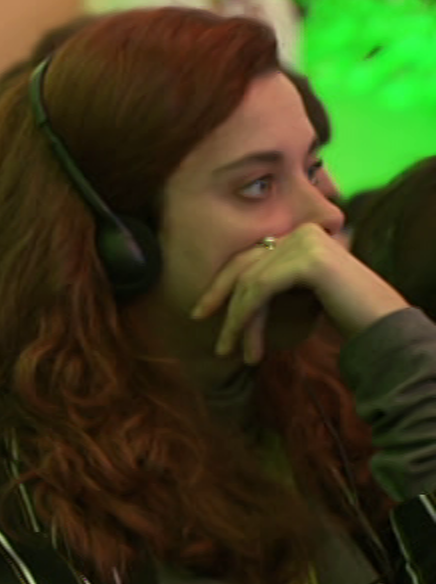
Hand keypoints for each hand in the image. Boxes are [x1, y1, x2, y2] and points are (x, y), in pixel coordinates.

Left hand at [191, 223, 408, 362]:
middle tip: (198, 321)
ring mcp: (305, 242)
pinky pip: (261, 289)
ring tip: (229, 351)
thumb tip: (228, 297)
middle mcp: (300, 232)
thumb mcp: (298, 294)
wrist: (384, 327)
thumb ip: (271, 284)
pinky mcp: (308, 259)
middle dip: (218, 296)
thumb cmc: (344, 314)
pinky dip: (247, 318)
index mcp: (298, 235)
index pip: (250, 257)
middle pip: (244, 265)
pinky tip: (247, 345)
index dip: (222, 284)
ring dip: (237, 320)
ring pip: (250, 283)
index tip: (203, 311)